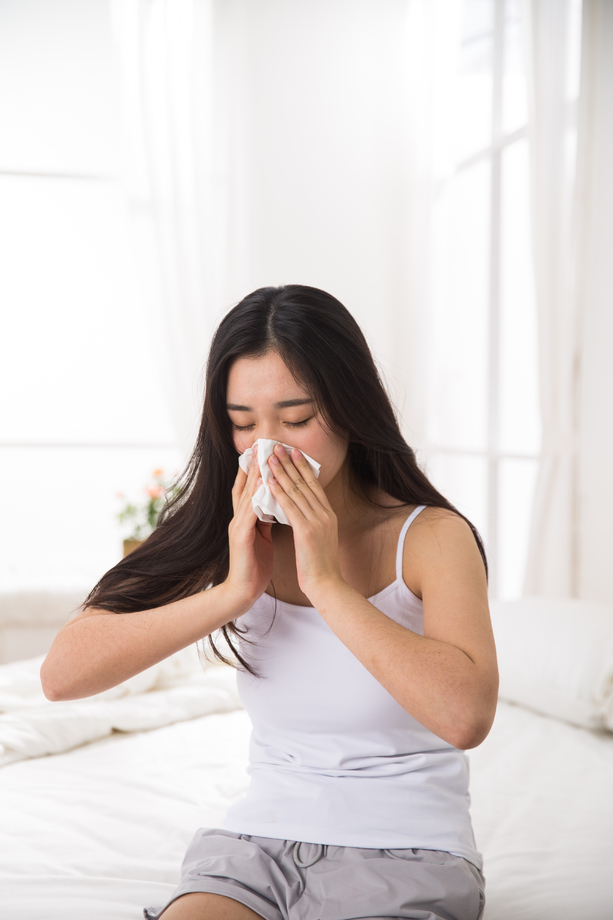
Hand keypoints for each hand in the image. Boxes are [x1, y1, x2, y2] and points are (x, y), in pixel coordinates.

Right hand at [226, 444, 273, 605]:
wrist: (244, 591)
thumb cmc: (255, 566)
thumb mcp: (261, 537)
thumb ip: (264, 519)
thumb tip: (274, 504)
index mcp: (244, 519)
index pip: (248, 489)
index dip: (253, 470)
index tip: (261, 451)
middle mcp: (238, 519)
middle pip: (244, 486)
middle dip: (252, 465)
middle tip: (259, 444)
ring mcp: (237, 526)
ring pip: (246, 495)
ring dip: (254, 475)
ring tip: (261, 457)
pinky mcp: (241, 536)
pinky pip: (250, 512)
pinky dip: (256, 496)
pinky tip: (264, 484)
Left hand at [267, 445, 343, 598]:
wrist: (326, 585)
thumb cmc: (320, 566)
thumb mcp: (319, 538)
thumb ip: (313, 521)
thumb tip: (304, 510)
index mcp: (327, 515)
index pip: (314, 485)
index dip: (302, 467)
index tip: (293, 452)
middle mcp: (324, 514)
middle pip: (305, 482)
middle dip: (291, 462)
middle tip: (278, 446)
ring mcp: (317, 521)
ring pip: (297, 490)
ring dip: (282, 471)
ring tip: (270, 457)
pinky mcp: (306, 530)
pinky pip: (290, 506)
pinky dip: (279, 492)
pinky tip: (270, 481)